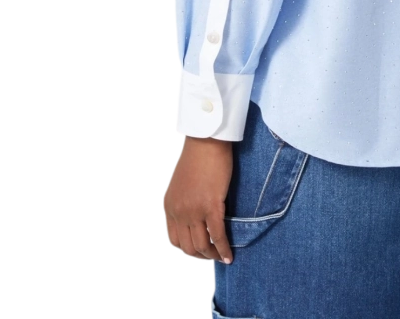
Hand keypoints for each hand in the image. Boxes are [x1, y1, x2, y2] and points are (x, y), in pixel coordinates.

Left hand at [163, 136, 235, 262]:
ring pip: (202, 245)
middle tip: (213, 257)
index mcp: (170, 206)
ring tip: (222, 258)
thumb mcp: (182, 183)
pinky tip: (229, 255)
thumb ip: (184, 201)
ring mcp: (194, 210)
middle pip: (188, 246)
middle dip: (201, 256)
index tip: (199, 252)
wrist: (207, 141)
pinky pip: (217, 235)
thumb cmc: (198, 156)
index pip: (175, 239)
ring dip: (213, 256)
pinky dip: (223, 249)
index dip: (188, 250)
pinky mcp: (211, 206)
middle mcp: (179, 212)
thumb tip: (194, 214)